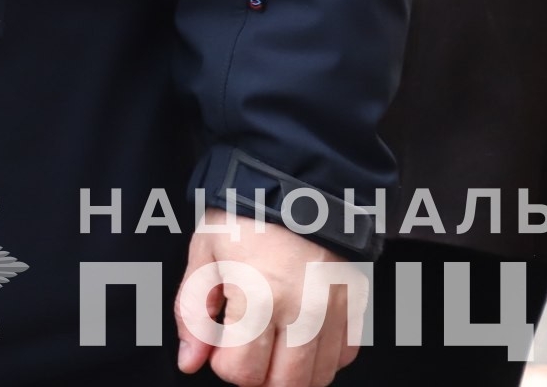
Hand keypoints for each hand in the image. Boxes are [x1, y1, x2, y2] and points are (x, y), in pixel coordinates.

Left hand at [175, 213, 360, 385]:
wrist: (296, 179)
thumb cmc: (244, 212)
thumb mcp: (204, 254)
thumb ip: (193, 313)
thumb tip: (190, 361)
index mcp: (259, 297)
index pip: (244, 373)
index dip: (223, 364)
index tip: (220, 340)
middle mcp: (303, 312)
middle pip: (285, 385)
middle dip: (258, 374)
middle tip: (244, 344)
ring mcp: (335, 310)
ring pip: (319, 378)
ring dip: (291, 371)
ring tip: (271, 339)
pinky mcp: (356, 303)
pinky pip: (344, 356)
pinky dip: (322, 357)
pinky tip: (300, 333)